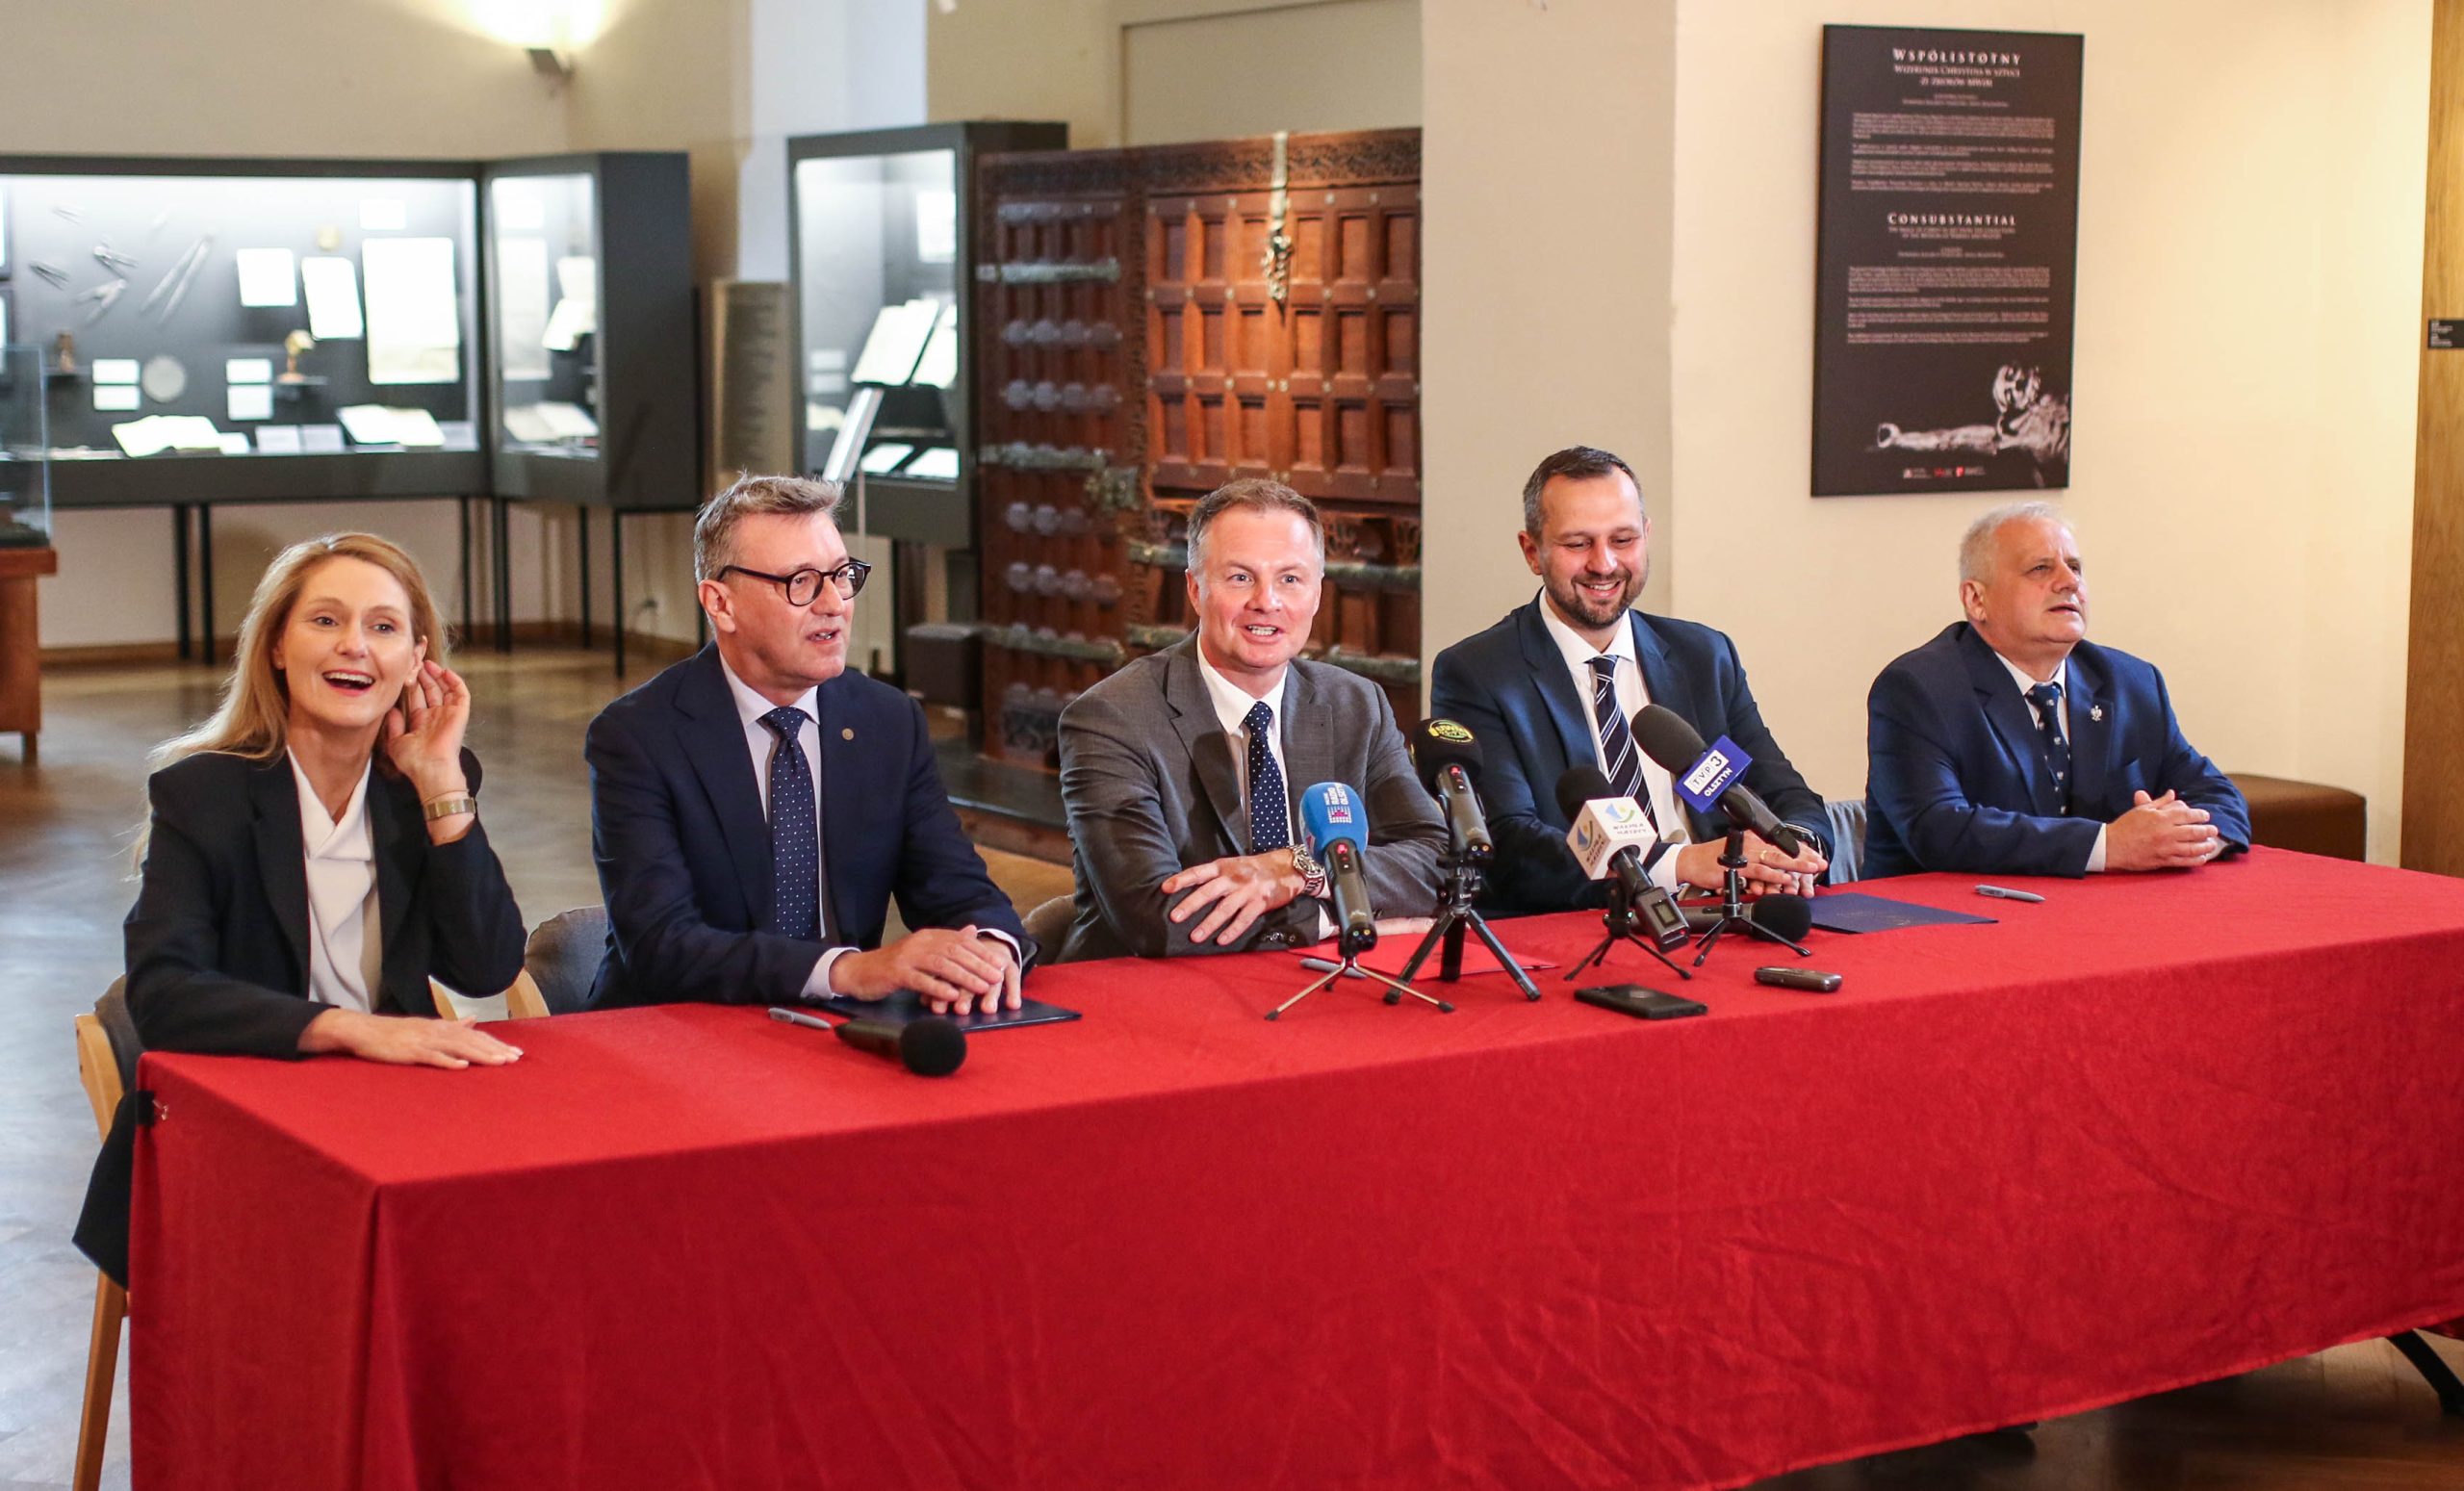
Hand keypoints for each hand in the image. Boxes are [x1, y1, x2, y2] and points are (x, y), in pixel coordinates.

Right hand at [299, 1009, 521, 1068]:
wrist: (364, 1031)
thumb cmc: (396, 1032)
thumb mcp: (428, 1026)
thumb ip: (452, 1025)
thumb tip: (473, 1019)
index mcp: (442, 1027)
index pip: (476, 1035)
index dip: (496, 1043)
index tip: (515, 1052)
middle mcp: (437, 1031)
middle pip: (472, 1040)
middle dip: (495, 1050)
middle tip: (516, 1059)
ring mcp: (424, 1041)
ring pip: (458, 1047)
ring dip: (480, 1055)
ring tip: (499, 1062)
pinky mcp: (410, 1052)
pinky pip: (432, 1057)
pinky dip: (448, 1061)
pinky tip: (463, 1067)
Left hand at [385, 659, 472, 800]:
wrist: (430, 769)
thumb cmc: (414, 761)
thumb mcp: (395, 742)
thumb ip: (394, 724)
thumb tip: (391, 708)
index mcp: (421, 721)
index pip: (417, 696)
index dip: (412, 683)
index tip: (405, 670)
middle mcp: (436, 716)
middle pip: (431, 689)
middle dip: (423, 675)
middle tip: (415, 660)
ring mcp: (448, 714)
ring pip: (445, 688)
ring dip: (437, 675)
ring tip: (427, 663)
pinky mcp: (460, 713)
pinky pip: (461, 693)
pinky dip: (454, 681)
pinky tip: (444, 671)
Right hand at [835, 926, 1017, 1014]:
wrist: (859, 972)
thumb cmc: (895, 965)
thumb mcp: (923, 951)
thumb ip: (947, 941)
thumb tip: (972, 930)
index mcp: (929, 936)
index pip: (961, 941)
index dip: (983, 952)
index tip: (1001, 965)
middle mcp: (920, 942)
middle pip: (955, 951)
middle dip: (979, 965)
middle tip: (997, 977)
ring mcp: (907, 957)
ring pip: (941, 965)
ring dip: (964, 976)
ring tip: (981, 988)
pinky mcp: (896, 973)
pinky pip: (920, 980)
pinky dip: (938, 987)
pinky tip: (952, 996)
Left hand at [1160, 851, 1306, 945]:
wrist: (1286, 868)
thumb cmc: (1253, 869)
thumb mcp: (1232, 865)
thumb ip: (1213, 876)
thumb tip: (1188, 890)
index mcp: (1223, 867)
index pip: (1198, 872)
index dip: (1181, 879)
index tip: (1165, 888)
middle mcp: (1233, 877)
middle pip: (1208, 892)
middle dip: (1190, 904)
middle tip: (1174, 917)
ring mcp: (1247, 890)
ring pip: (1224, 908)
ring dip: (1209, 923)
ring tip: (1194, 936)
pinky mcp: (1260, 902)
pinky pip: (1244, 919)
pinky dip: (1232, 930)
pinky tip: (1221, 941)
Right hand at [1672, 830, 1826, 896]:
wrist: (1691, 862)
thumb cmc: (1713, 859)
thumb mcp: (1738, 855)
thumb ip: (1757, 860)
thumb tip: (1775, 870)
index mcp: (1753, 839)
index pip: (1781, 844)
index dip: (1801, 851)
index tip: (1817, 857)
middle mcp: (1752, 843)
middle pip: (1783, 850)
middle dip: (1805, 857)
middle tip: (1822, 863)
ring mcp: (1745, 854)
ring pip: (1775, 859)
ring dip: (1795, 865)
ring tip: (1811, 869)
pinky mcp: (1737, 867)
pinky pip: (1760, 871)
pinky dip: (1774, 876)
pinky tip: (1786, 880)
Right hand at [2106, 789, 2223, 870]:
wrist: (2111, 846)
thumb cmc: (2126, 826)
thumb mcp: (2142, 810)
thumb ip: (2160, 802)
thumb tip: (2173, 793)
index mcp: (2161, 818)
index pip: (2188, 814)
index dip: (2200, 815)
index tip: (2206, 816)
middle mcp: (2166, 833)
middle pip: (2194, 832)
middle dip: (2207, 831)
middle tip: (2214, 830)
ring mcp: (2165, 848)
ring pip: (2192, 848)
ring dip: (2205, 846)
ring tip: (2211, 844)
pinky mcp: (2162, 860)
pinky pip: (2184, 861)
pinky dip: (2196, 860)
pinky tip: (2202, 858)